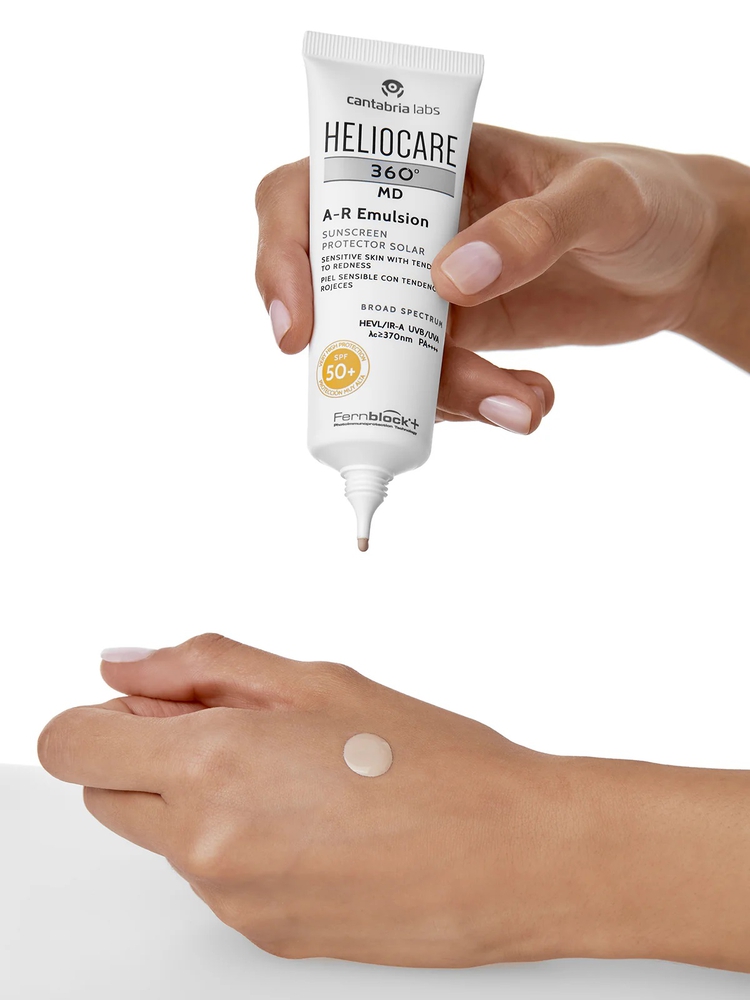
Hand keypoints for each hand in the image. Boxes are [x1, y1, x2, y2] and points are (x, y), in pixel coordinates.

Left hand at [37, 636, 749, 970]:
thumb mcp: (318, 680)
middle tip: (238, 728)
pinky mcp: (263, 936)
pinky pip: (217, 879)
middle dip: (151, 754)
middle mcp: (208, 846)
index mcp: (214, 767)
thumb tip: (126, 664)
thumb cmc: (437, 764)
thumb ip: (203, 665)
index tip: (142, 706)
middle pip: (109, 793)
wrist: (514, 857)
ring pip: (166, 837)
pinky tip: (318, 821)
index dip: (100, 717)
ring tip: (302, 776)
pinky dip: (243, 844)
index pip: (73, 746)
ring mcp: (233, 900)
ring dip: (202, 800)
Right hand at [256, 126, 749, 428]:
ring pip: (386, 360)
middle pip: (335, 298)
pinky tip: (533, 399)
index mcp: (421, 166)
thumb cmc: (645, 197)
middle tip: (430, 394)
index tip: (300, 330)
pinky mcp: (462, 340)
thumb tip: (450, 281)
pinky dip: (476, 409)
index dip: (281, 259)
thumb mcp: (603, 197)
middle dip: (366, 361)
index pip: (308, 196)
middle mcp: (410, 230)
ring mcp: (431, 292)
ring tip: (521, 404)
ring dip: (441, 399)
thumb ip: (535, 228)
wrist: (679, 256)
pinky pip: (436, 389)